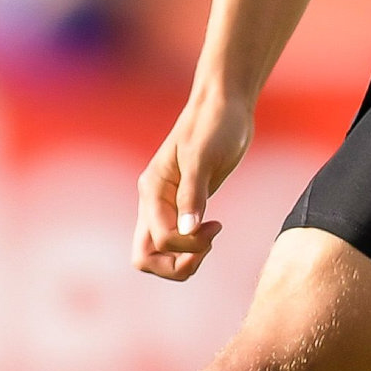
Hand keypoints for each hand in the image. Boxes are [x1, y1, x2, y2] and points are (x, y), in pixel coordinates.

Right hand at [132, 84, 251, 281]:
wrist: (225, 105)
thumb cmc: (215, 125)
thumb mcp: (204, 158)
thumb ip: (194, 194)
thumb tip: (188, 230)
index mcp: (152, 190)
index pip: (159, 240)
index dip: (187, 245)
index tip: (214, 226)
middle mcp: (153, 201)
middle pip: (146, 256)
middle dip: (175, 265)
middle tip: (207, 248)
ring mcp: (166, 205)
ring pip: (159, 252)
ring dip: (184, 258)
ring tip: (211, 239)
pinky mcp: (183, 204)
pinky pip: (176, 239)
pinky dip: (192, 246)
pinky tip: (213, 228)